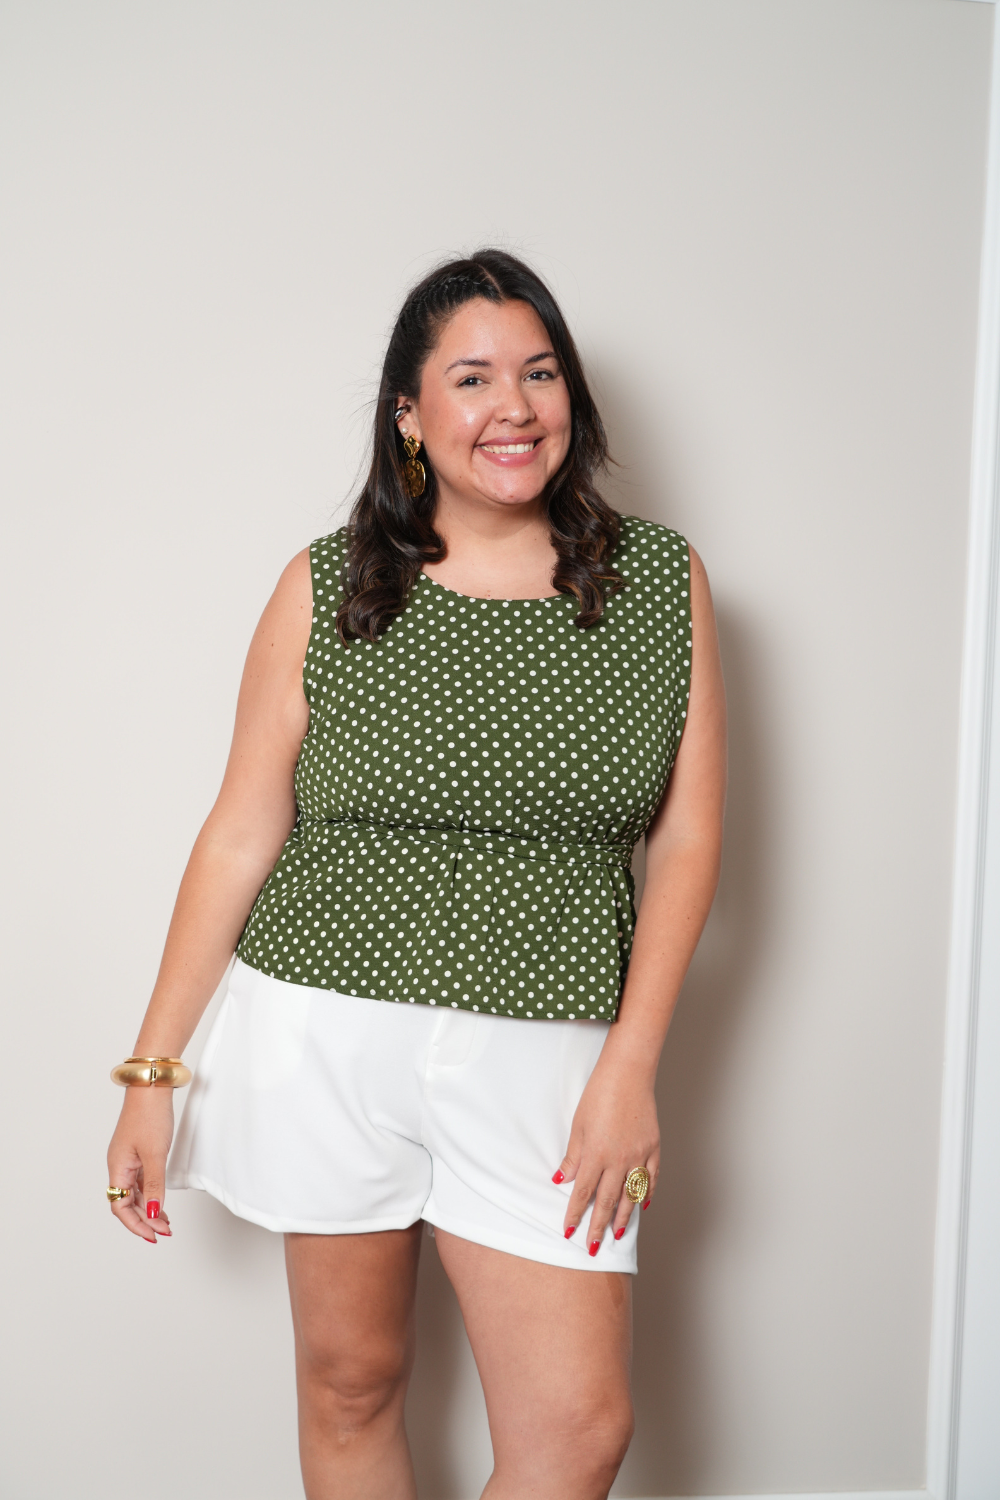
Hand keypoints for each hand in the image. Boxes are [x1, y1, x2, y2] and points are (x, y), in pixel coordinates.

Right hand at [106, 1088, 174, 1242]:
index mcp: (117, 1168)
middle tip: (164, 1231)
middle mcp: (120, 1166)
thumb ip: (154, 1185)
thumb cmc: (149, 1116)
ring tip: (165, 1222)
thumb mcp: (155, 1154)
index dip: (135, 1223)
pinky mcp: (139, 1152)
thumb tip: (151, 1214)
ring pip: (135, 1193)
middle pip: (126, 1202)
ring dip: (148, 1209)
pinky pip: (141, 1181)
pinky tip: (160, 1202)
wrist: (151, 1087)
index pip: (120, 1206)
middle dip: (144, 1220)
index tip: (153, 1235)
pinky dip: (151, 1194)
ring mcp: (129, 1159)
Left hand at [553, 1052, 657, 1255]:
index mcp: (596, 1154)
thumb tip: (561, 1180)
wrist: (628, 1074)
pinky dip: (647, 1193)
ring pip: (630, 1195)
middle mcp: (618, 1160)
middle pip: (607, 1201)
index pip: (583, 1194)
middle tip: (594, 1248)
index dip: (575, 1215)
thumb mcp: (577, 1125)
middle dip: (598, 1226)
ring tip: (616, 1235)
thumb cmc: (599, 1095)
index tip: (569, 1232)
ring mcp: (639, 1155)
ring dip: (622, 1217)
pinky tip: (643, 1205)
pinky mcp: (654, 1147)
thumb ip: (572, 1156)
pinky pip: (651, 1177)